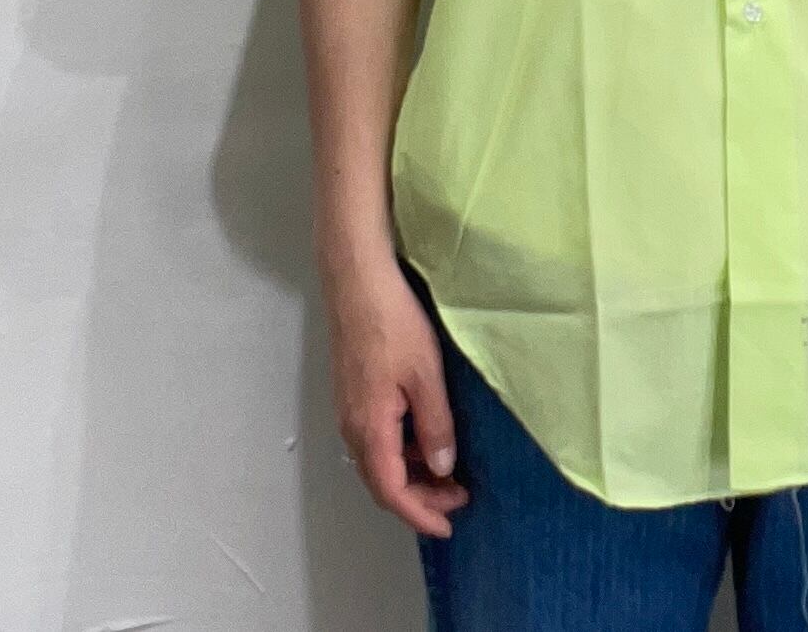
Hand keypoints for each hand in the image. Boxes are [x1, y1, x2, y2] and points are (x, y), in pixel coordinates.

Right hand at [323, 254, 469, 536]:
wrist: (357, 282)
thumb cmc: (394, 324)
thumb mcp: (426, 375)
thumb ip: (435, 425)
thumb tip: (443, 469)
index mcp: (369, 428)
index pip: (392, 491)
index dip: (420, 513)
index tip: (448, 526)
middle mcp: (352, 426)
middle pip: (382, 481)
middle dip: (420, 497)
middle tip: (459, 499)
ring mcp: (349, 409)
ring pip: (379, 460)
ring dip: (412, 474)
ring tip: (449, 472)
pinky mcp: (353, 392)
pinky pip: (377, 438)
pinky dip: (403, 450)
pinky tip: (427, 438)